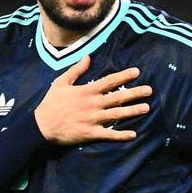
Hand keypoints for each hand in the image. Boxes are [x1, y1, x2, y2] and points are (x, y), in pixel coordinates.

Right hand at [33, 55, 151, 144]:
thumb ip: (76, 70)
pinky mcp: (91, 133)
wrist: (42, 125)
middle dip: (135, 93)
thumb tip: (88, 57)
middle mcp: (93, 104)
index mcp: (87, 91)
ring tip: (146, 108)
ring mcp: (93, 119)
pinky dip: (121, 135)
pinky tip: (133, 134)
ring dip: (132, 111)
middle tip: (149, 90)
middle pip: (118, 97)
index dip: (124, 76)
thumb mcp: (61, 82)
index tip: (137, 72)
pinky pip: (109, 134)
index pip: (109, 81)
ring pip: (117, 115)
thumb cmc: (51, 103)